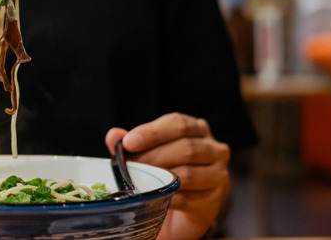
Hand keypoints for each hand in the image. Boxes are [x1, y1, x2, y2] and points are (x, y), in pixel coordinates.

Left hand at [106, 113, 230, 239]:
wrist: (185, 207)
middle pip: (186, 148)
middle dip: (152, 157)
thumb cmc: (167, 170)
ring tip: (137, 181)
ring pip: (188, 174)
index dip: (152, 132)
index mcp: (197, 129)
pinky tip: (152, 198)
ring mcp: (217, 176)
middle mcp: (214, 150)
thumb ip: (133, 143)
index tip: (129, 142)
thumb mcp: (149, 152)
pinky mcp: (212, 202)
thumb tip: (113, 135)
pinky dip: (166, 198)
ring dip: (158, 178)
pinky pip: (188, 199)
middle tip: (129, 166)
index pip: (178, 123)